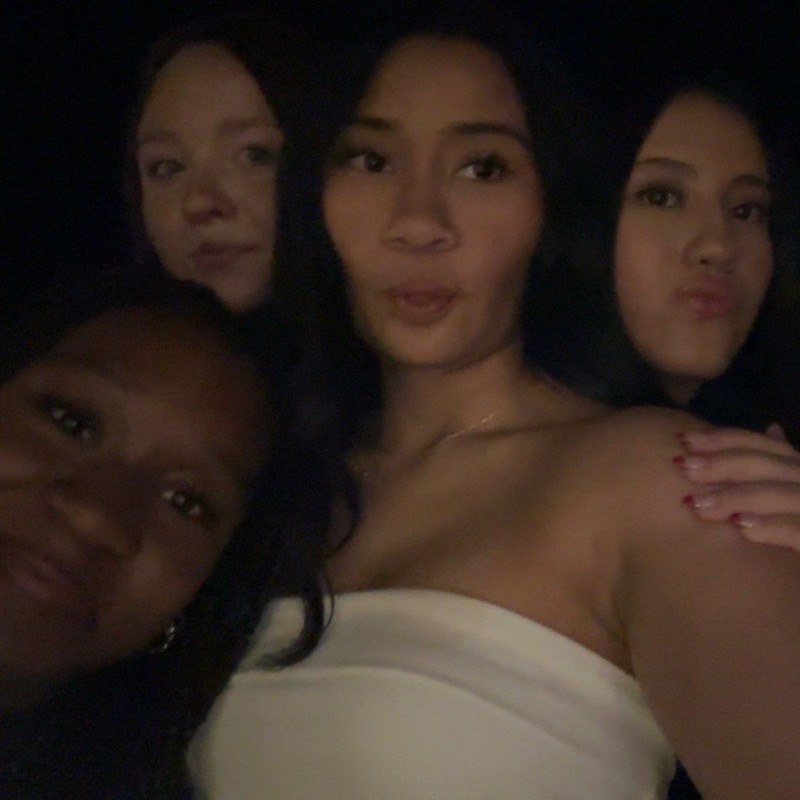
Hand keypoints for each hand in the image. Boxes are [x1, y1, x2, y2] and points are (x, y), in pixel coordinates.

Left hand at [675, 424, 799, 551]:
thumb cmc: (795, 528)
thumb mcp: (790, 495)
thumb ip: (778, 467)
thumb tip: (773, 428)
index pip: (762, 444)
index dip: (723, 439)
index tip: (683, 440)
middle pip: (768, 465)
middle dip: (723, 463)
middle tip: (684, 467)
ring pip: (782, 494)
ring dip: (737, 496)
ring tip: (698, 503)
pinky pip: (799, 530)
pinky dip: (772, 526)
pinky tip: (741, 527)